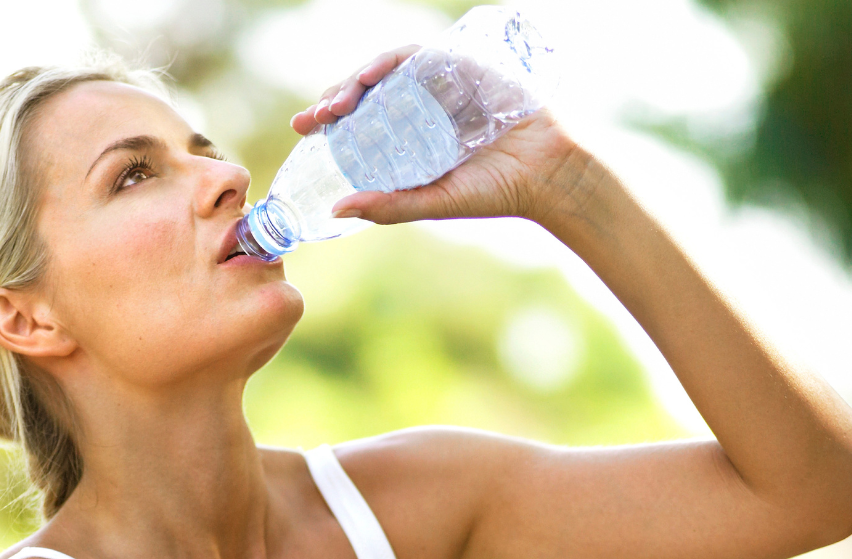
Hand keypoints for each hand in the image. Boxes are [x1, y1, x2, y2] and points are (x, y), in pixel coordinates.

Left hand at [290, 46, 584, 226]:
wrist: (547, 174)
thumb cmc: (493, 192)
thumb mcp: (432, 203)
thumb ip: (388, 206)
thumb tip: (336, 209)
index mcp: (408, 137)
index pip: (359, 121)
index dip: (328, 119)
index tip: (303, 127)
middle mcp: (418, 107)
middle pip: (366, 92)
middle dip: (336, 98)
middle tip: (317, 116)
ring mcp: (438, 85)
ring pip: (386, 71)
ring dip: (357, 79)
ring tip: (340, 99)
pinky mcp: (460, 67)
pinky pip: (419, 56)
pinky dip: (392, 61)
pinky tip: (374, 75)